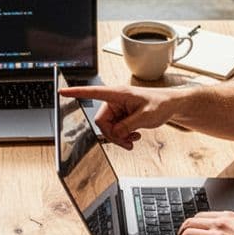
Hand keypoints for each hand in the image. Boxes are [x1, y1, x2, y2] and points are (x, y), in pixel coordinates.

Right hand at [57, 84, 180, 149]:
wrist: (171, 106)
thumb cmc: (161, 104)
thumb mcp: (146, 116)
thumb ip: (128, 126)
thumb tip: (115, 134)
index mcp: (118, 94)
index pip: (93, 92)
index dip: (77, 92)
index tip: (62, 92)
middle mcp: (115, 101)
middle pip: (101, 122)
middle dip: (113, 135)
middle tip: (128, 142)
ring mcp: (117, 109)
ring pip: (108, 128)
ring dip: (119, 137)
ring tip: (133, 139)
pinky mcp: (121, 116)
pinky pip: (114, 130)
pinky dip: (123, 136)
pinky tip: (133, 136)